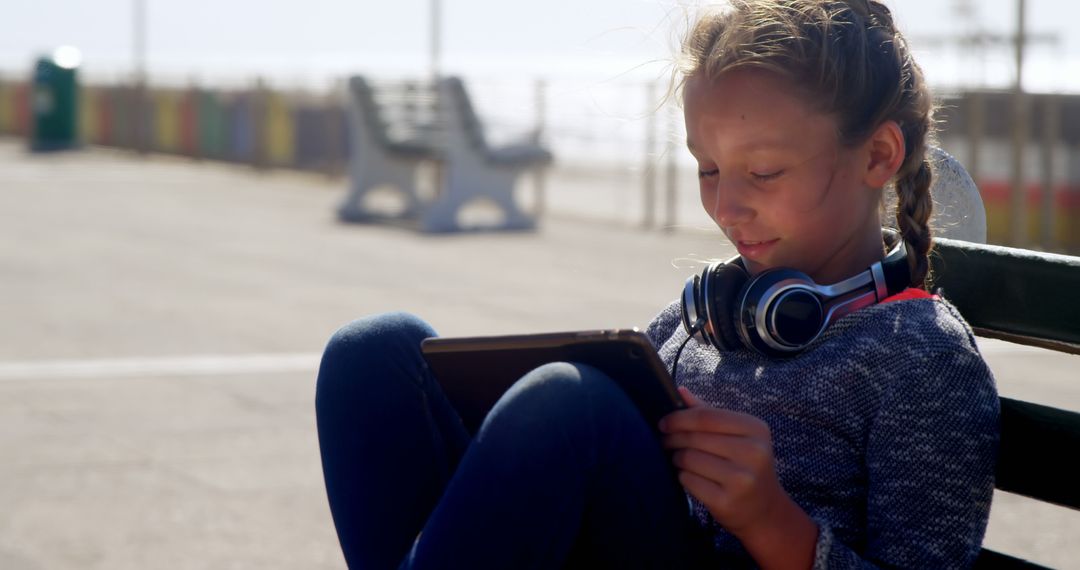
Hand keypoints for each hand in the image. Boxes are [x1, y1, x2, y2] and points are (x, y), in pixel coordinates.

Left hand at [659, 387, 788, 535]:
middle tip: (665, 441)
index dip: (679, 418)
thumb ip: (709, 413)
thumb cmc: (745, 465)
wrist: (764, 509)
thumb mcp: (737, 436)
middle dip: (673, 438)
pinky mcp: (726, 501)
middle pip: (695, 437)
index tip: (663, 423)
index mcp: (756, 429)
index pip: (706, 416)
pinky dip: (682, 476)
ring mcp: (741, 479)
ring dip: (676, 458)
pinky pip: (688, 480)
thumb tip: (680, 391)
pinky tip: (688, 476)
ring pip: (689, 458)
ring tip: (678, 458)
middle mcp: (753, 453)